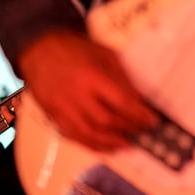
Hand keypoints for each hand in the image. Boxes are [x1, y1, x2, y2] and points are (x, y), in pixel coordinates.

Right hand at [16, 30, 157, 150]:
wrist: (41, 49)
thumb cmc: (77, 49)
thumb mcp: (105, 55)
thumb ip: (122, 78)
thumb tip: (138, 100)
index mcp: (92, 76)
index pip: (121, 102)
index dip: (139, 114)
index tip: (153, 121)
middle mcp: (76, 95)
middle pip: (105, 121)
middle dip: (127, 128)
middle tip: (143, 131)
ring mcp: (62, 108)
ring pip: (88, 134)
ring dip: (110, 142)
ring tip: (127, 144)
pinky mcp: (52, 116)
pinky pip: (72, 136)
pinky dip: (89, 144)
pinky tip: (104, 145)